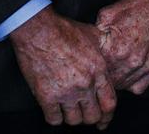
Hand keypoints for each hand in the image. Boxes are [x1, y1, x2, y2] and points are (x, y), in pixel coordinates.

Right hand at [9, 5, 115, 128]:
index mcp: (98, 69)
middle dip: (89, 116)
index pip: (109, 103)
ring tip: (67, 107)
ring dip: (71, 116)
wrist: (38, 29)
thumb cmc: (63, 29)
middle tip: (83, 112)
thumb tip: (110, 50)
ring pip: (74, 120)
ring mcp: (66, 92)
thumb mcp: (92, 34)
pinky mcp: (47, 96)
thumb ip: (103, 47)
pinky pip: (54, 119)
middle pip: (93, 116)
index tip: (103, 120)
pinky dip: (54, 116)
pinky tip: (54, 108)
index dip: (107, 116)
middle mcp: (85, 84)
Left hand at [96, 0, 148, 93]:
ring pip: (123, 86)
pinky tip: (127, 71)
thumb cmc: (136, 7)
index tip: (92, 60)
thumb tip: (87, 44)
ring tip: (113, 67)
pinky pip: (139, 87)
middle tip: (101, 65)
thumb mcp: (107, 14)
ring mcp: (145, 67)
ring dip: (117, 79)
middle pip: (109, 82)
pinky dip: (132, 82)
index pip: (97, 70)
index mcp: (116, 50)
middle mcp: (131, 62)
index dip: (93, 65)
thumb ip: (94, 33)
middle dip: (104, 74)